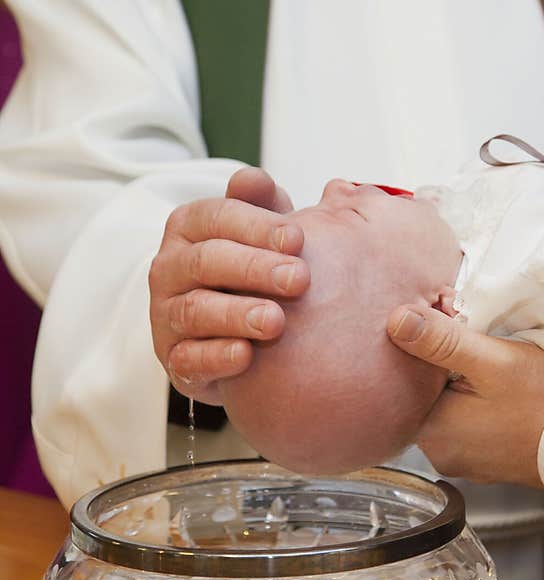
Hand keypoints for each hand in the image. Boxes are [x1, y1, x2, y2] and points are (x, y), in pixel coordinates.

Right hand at [149, 168, 308, 404]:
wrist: (240, 330)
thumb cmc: (257, 268)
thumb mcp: (263, 232)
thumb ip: (260, 204)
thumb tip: (251, 179)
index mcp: (189, 228)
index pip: (217, 216)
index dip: (258, 226)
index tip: (299, 239)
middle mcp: (170, 268)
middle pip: (207, 261)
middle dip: (255, 268)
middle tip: (300, 279)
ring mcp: (167, 315)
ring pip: (195, 310)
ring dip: (237, 315)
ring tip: (276, 321)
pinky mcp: (175, 359)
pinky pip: (188, 359)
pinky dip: (216, 357)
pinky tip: (246, 356)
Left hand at [387, 304, 543, 487]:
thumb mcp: (492, 361)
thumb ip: (441, 341)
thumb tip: (397, 321)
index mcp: (432, 430)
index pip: (405, 381)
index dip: (423, 350)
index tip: (449, 330)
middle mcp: (440, 452)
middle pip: (425, 395)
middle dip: (443, 368)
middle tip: (476, 345)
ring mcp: (462, 460)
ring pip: (447, 408)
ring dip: (461, 386)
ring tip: (490, 368)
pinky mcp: (483, 461)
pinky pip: (468, 424)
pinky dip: (477, 406)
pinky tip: (499, 393)